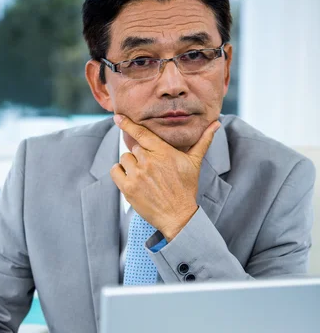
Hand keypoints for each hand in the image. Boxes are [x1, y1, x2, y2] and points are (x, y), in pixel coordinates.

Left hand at [111, 115, 220, 241]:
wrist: (178, 215)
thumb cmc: (186, 188)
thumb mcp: (195, 163)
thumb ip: (203, 141)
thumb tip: (217, 123)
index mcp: (163, 152)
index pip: (142, 133)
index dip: (127, 123)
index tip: (117, 117)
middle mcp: (149, 161)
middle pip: (134, 148)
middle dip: (140, 156)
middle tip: (151, 169)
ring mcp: (137, 174)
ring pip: (124, 158)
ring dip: (130, 165)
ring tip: (142, 176)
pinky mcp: (128, 188)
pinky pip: (115, 171)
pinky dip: (120, 172)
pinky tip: (130, 178)